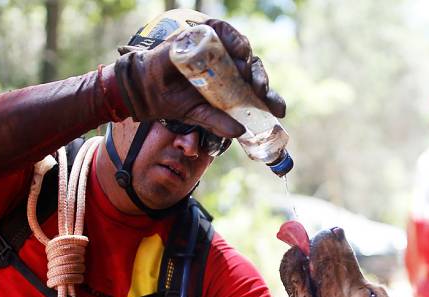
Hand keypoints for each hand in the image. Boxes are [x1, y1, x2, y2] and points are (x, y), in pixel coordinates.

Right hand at [113, 19, 285, 137]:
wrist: (149, 89)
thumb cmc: (175, 102)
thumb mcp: (200, 116)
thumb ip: (219, 123)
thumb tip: (240, 132)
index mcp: (230, 88)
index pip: (255, 91)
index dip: (269, 99)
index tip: (279, 110)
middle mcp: (228, 69)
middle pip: (253, 71)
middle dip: (261, 82)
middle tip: (261, 91)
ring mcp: (217, 52)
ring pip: (243, 52)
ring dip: (250, 62)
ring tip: (249, 73)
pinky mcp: (205, 37)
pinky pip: (225, 33)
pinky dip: (234, 39)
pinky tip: (239, 51)